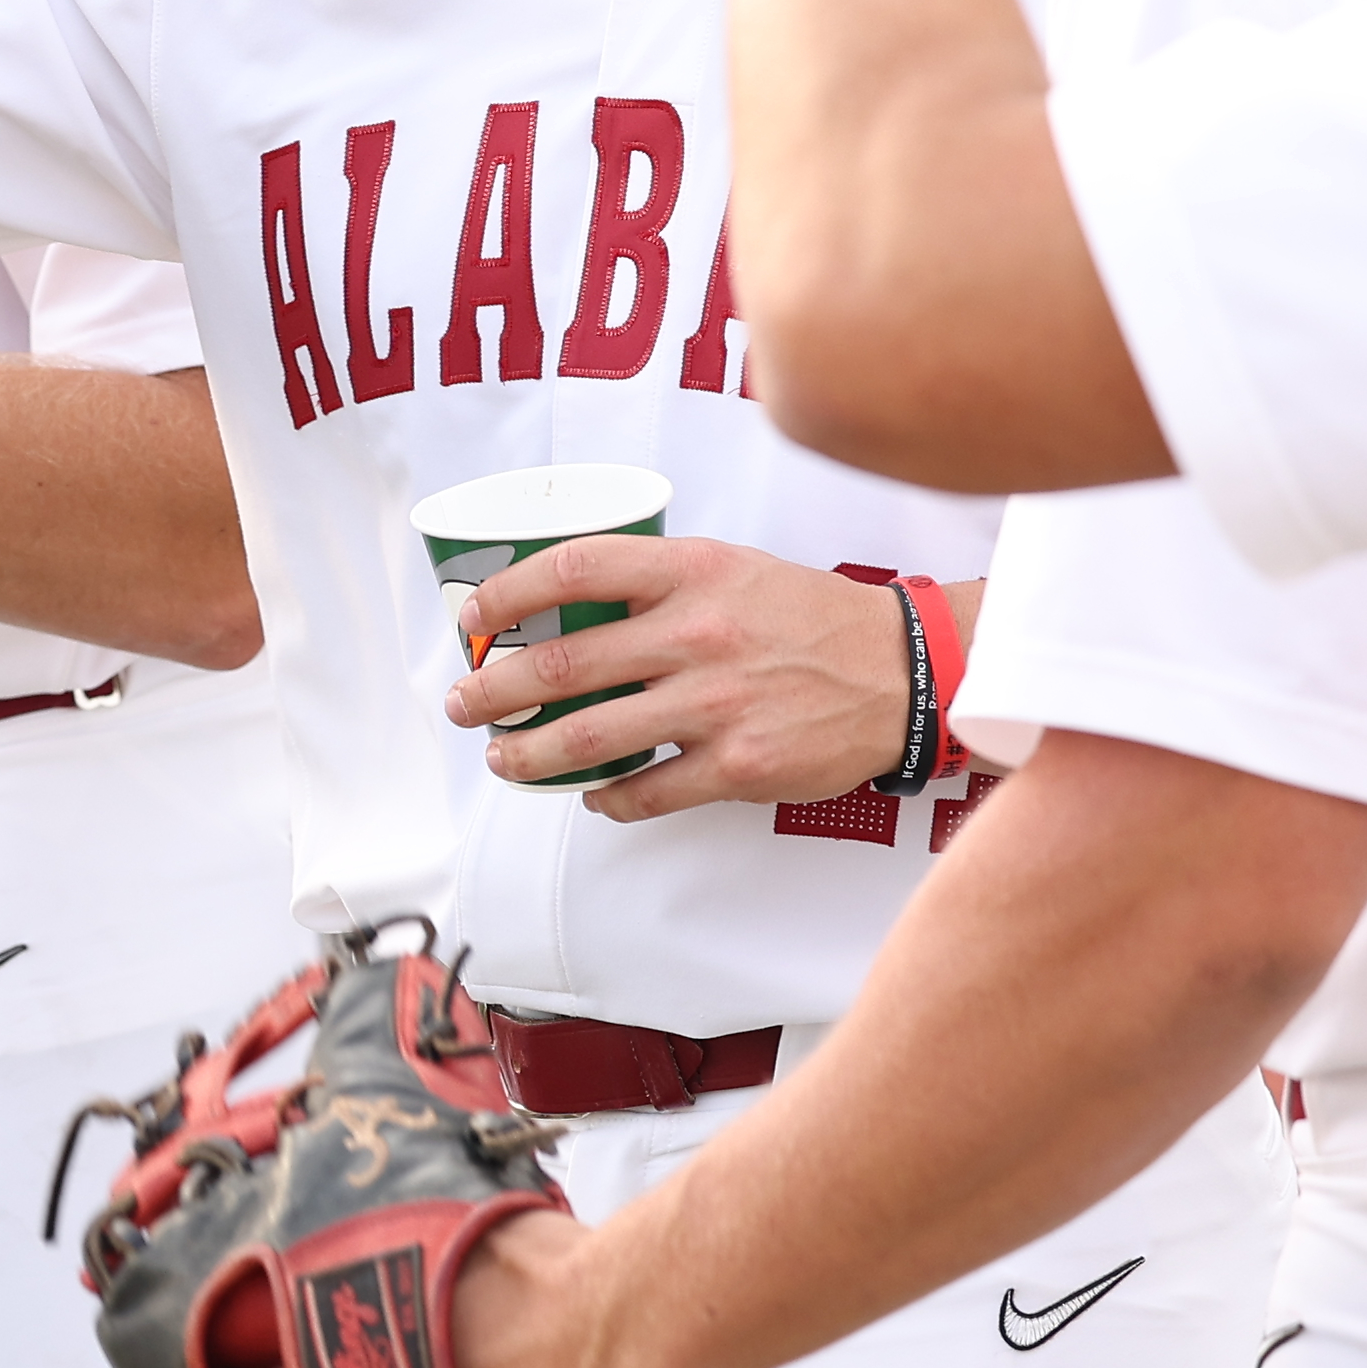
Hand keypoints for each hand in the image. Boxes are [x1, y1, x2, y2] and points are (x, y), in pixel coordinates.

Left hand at [446, 537, 916, 823]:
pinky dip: (607, 799)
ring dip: (529, 755)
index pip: (573, 568)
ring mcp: (715, 703)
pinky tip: (593, 796)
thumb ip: (657, 582)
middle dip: (494, 690)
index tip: (474, 620)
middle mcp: (696, 634)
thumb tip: (566, 608)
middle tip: (463, 704)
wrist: (903, 671)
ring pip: (589, 739)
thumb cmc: (808, 617)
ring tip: (502, 758)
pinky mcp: (738, 764)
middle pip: (562, 664)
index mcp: (691, 572)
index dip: (508, 593)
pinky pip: (646, 791)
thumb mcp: (731, 568)